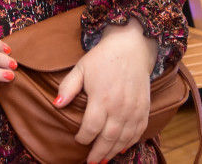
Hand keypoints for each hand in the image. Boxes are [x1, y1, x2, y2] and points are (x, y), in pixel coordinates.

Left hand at [55, 18, 157, 163]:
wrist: (131, 48)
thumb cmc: (102, 58)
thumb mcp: (80, 68)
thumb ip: (68, 87)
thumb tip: (56, 104)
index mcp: (102, 98)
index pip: (91, 127)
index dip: (83, 137)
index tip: (78, 140)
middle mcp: (119, 107)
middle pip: (108, 138)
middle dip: (98, 152)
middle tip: (90, 162)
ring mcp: (134, 110)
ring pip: (124, 138)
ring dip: (113, 152)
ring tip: (103, 160)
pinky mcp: (144, 109)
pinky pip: (138, 132)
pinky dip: (129, 142)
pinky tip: (121, 148)